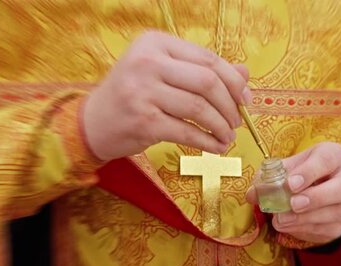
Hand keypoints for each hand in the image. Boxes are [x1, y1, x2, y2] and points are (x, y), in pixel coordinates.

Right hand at [82, 31, 251, 160]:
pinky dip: (207, 142)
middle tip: (237, 121)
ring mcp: (143, 92)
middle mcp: (147, 62)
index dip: (234, 81)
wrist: (94, 122)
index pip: (207, 59)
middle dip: (230, 105)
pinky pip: (187, 132)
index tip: (246, 99)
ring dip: (221, 126)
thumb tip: (244, 73)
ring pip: (199, 108)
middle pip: (207, 82)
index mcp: (155, 43)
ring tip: (227, 136)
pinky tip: (216, 147)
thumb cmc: (133, 95)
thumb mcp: (164, 73)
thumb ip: (201, 70)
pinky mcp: (143, 122)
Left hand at [247, 142, 340, 243]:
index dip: (309, 172)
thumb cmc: (299, 174)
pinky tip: (288, 226)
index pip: (327, 159)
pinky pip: (327, 230)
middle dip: (316, 198)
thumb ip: (268, 178)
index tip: (290, 184)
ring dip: (305, 219)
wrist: (315, 190)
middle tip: (292, 205)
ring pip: (335, 213)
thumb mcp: (285, 169)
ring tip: (280, 220)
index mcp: (333, 155)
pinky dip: (305, 230)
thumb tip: (253, 193)